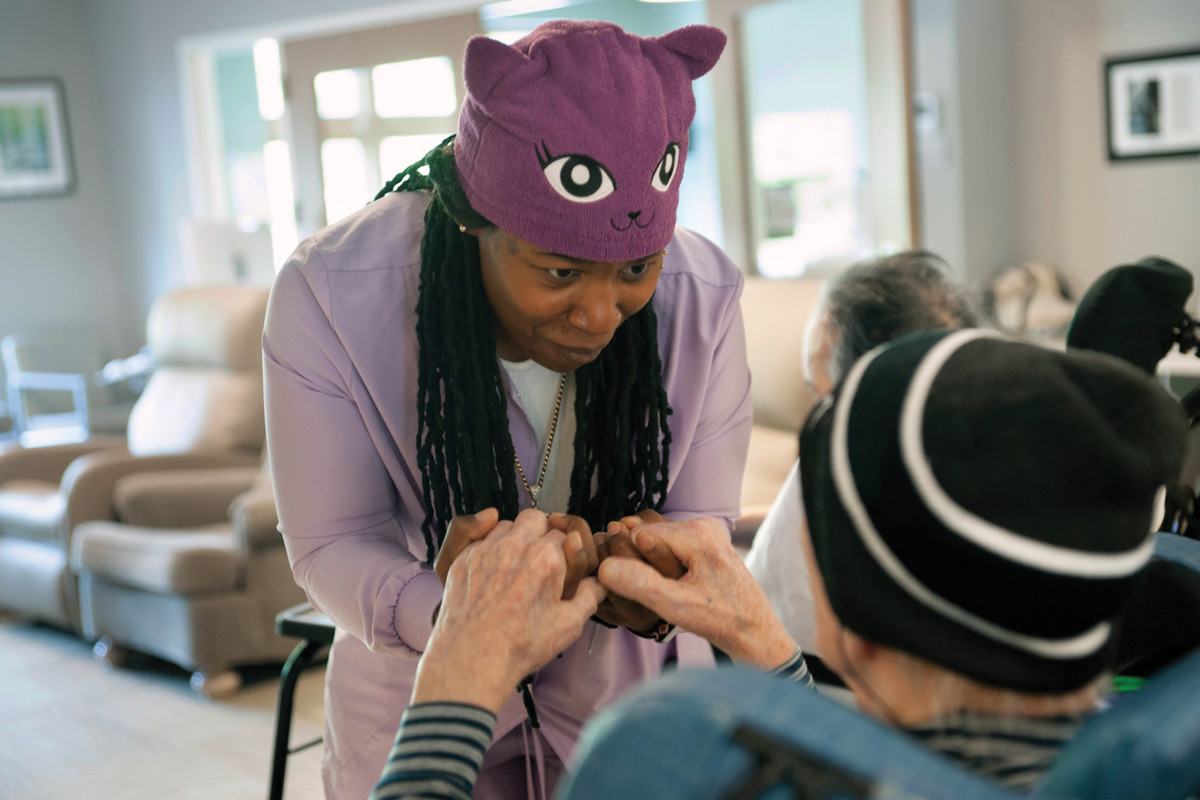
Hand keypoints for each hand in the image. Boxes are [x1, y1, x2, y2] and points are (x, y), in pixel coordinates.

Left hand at [413, 508, 606, 712]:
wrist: (472, 660)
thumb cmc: (521, 645)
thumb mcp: (569, 625)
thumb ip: (590, 595)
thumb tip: (600, 582)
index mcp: (547, 557)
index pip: (565, 534)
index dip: (565, 551)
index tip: (561, 565)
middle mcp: (516, 545)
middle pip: (535, 519)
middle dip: (540, 533)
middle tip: (539, 559)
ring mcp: (486, 549)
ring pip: (506, 525)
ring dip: (514, 538)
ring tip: (514, 565)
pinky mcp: (463, 558)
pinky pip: (480, 539)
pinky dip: (489, 548)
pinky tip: (492, 572)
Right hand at [597, 516, 796, 668]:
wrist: (757, 634)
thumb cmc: (722, 622)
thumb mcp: (677, 607)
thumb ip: (640, 584)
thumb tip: (604, 567)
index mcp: (697, 532)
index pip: (638, 534)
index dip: (634, 563)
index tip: (653, 589)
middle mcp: (704, 524)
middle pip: (649, 537)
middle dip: (646, 565)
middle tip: (669, 593)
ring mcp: (708, 532)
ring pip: (659, 544)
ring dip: (657, 568)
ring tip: (678, 593)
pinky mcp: (709, 543)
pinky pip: (672, 549)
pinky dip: (669, 568)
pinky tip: (683, 590)